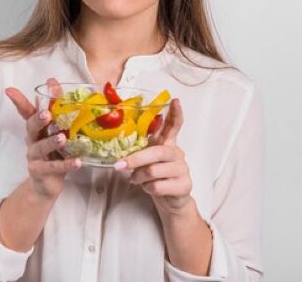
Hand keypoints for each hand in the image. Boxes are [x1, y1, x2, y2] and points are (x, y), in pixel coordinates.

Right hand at [5, 78, 81, 199]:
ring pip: (40, 147)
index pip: (26, 112)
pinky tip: (77, 162)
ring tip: (63, 138)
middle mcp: (32, 140)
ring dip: (51, 142)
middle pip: (31, 127)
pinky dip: (66, 165)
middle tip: (46, 114)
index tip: (9, 90)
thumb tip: (55, 83)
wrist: (47, 184)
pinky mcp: (40, 172)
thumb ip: (57, 110)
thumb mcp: (56, 131)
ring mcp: (34, 157)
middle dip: (38, 120)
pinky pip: (53, 167)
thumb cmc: (54, 153)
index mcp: (36, 129)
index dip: (18, 101)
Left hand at [115, 99, 192, 213]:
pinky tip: (149, 187)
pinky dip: (147, 188)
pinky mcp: (184, 185)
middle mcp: (177, 154)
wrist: (169, 200)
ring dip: (139, 176)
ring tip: (136, 179)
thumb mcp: (146, 160)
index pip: (174, 126)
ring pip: (155, 170)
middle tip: (120, 165)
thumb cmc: (155, 176)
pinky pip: (158, 185)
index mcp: (167, 144)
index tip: (175, 101)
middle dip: (136, 159)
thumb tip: (118, 149)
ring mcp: (183, 169)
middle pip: (158, 151)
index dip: (175, 114)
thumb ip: (138, 151)